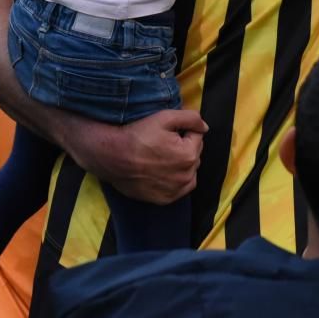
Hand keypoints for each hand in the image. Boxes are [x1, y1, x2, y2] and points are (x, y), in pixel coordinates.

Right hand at [59, 108, 206, 204]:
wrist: (113, 157)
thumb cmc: (138, 135)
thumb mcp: (165, 117)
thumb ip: (191, 119)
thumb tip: (205, 128)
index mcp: (189, 155)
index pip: (197, 137)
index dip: (183, 131)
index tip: (167, 132)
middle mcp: (187, 176)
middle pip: (194, 155)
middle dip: (184, 147)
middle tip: (162, 144)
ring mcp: (176, 190)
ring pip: (189, 172)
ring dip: (182, 164)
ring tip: (161, 157)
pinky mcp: (165, 199)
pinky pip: (179, 188)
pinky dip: (175, 180)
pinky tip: (160, 172)